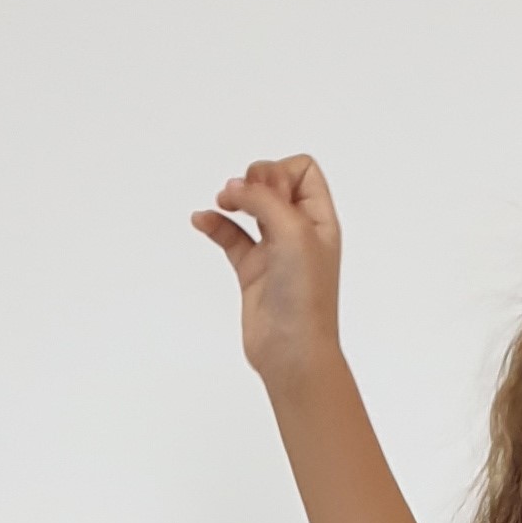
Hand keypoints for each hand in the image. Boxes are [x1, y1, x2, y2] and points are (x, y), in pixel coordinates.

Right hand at [192, 155, 343, 388]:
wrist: (293, 351)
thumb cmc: (305, 297)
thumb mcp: (293, 232)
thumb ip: (264, 199)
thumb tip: (236, 187)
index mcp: (320, 220)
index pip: (302, 170)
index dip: (279, 171)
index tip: (269, 194)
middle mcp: (300, 232)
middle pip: (274, 183)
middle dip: (254, 181)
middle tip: (246, 199)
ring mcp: (276, 251)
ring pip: (251, 208)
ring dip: (234, 197)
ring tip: (224, 201)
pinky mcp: (253, 271)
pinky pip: (231, 237)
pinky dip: (215, 224)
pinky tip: (201, 220)